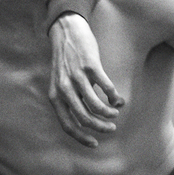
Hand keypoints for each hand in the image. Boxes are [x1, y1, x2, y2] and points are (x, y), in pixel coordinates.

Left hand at [48, 13, 123, 146]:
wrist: (66, 30)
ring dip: (109, 114)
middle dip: (100, 127)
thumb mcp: (60, 83)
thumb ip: (70, 101)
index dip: (82, 138)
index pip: (68, 125)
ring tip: (115, 113)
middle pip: (85, 118)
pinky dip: (114, 97)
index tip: (95, 143)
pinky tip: (118, 100)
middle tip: (111, 128)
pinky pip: (106, 88)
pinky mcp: (90, 66)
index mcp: (55, 96)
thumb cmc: (66, 60)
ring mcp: (77, 77)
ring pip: (96, 106)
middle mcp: (64, 89)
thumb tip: (86, 121)